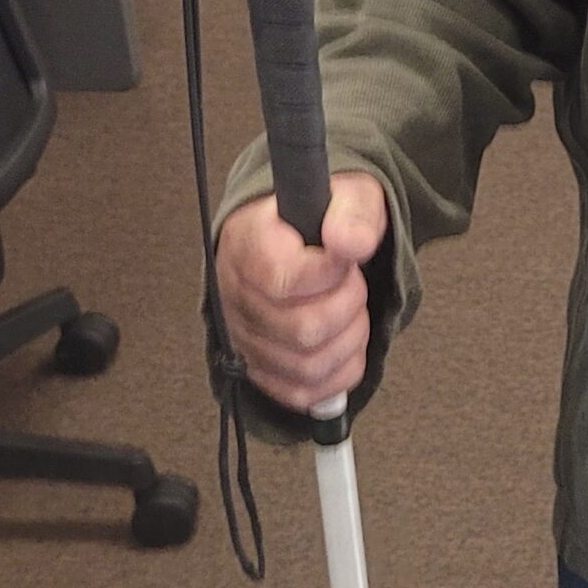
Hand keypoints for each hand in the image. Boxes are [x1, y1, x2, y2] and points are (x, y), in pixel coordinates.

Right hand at [215, 172, 389, 411]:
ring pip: (307, 366)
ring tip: (349, 307)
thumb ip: (352, 213)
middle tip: (350, 281)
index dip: (331, 274)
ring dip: (349, 339)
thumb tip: (352, 242)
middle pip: (303, 330)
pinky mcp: (261, 368)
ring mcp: (245, 337)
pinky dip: (339, 372)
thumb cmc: (322, 217)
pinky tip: (345, 341)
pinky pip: (303, 392)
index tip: (346, 257)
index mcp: (248, 245)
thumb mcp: (348, 195)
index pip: (284, 281)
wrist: (300, 235)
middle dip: (348, 305)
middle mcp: (236, 296)